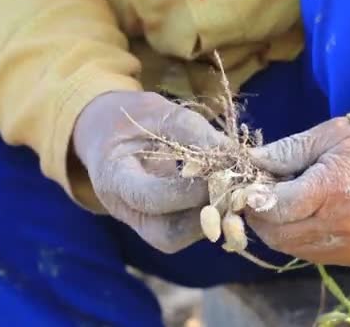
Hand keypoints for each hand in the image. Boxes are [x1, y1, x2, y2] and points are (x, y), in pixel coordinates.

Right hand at [73, 91, 229, 252]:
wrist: (108, 133)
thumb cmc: (133, 118)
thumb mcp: (160, 112)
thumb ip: (196, 133)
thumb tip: (240, 157)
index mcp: (113, 177)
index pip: (148, 198)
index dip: (188, 191)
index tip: (220, 172)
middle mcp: (124, 210)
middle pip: (165, 235)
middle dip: (207, 215)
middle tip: (236, 187)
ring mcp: (142, 223)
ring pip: (181, 238)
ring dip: (216, 219)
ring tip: (237, 189)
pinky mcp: (161, 225)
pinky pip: (187, 231)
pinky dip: (214, 215)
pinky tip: (231, 193)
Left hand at [246, 117, 349, 265]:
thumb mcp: (331, 136)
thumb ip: (289, 150)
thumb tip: (252, 160)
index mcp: (331, 190)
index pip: (274, 205)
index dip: (253, 196)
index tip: (248, 183)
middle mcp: (336, 225)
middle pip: (276, 233)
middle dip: (258, 215)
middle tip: (258, 193)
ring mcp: (343, 246)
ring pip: (288, 247)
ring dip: (274, 228)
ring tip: (279, 202)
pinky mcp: (349, 257)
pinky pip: (307, 253)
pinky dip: (293, 237)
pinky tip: (299, 215)